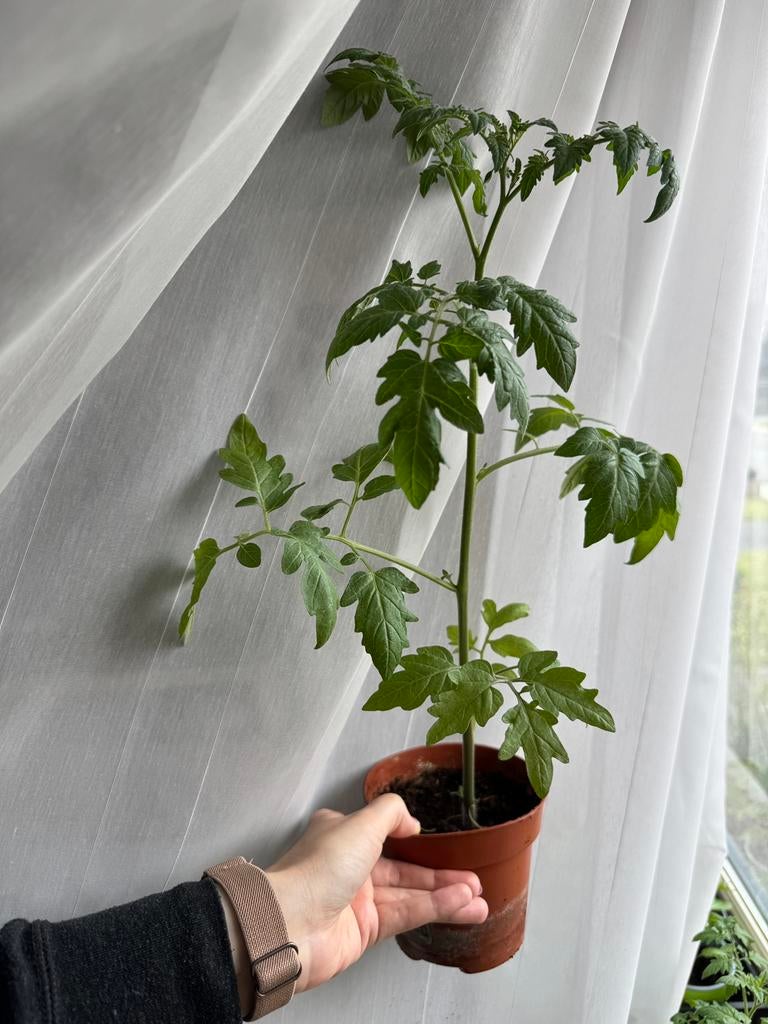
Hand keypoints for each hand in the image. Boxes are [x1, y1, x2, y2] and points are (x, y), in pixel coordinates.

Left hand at [265, 794, 487, 991]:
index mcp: (342, 836)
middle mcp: (349, 868)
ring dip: (447, 896)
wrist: (291, 924)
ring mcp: (358, 902)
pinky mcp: (364, 932)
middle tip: (473, 878)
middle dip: (441, 875)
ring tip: (478, 898)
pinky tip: (461, 907)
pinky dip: (436, 910)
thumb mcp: (360, 823)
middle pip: (405, 870)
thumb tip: (411, 820)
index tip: (443, 844)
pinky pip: (408, 916)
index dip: (416, 840)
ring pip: (411, 895)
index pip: (385, 835)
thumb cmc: (315, 870)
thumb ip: (391, 813)